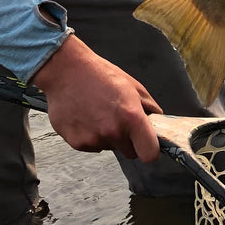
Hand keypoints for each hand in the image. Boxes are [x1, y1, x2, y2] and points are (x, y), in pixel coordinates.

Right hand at [31, 35, 162, 161]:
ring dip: (107, 136)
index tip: (146, 144)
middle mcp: (113, 131)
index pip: (149, 153)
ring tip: (98, 113)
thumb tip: (158, 120)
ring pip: (109, 147)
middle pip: (129, 152)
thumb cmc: (99, 74)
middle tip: (118, 120)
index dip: (150, 150)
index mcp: (131, 117)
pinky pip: (91, 146)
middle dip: (128, 140)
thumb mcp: (132, 85)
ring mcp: (93, 139)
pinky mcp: (76, 142)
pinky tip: (85, 117)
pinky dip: (90, 135)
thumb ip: (148, 106)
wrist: (65, 71)